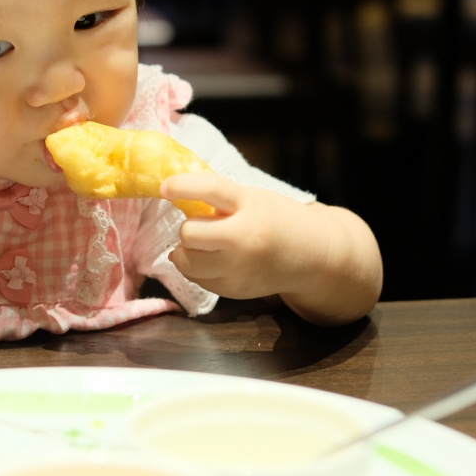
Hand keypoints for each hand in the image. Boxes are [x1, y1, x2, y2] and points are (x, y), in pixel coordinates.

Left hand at [160, 171, 320, 298]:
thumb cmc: (275, 219)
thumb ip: (220, 199)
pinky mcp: (234, 290)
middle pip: (190, 233)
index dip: (183, 186)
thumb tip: (175, 198)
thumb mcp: (252, 199)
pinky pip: (196, 279)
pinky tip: (212, 260)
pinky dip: (196, 268)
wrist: (311, 255)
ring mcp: (239, 268)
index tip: (164, 187)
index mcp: (249, 205)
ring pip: (186, 261)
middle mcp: (244, 238)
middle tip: (200, 226)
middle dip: (188, 228)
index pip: (211, 189)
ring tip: (203, 244)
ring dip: (186, 250)